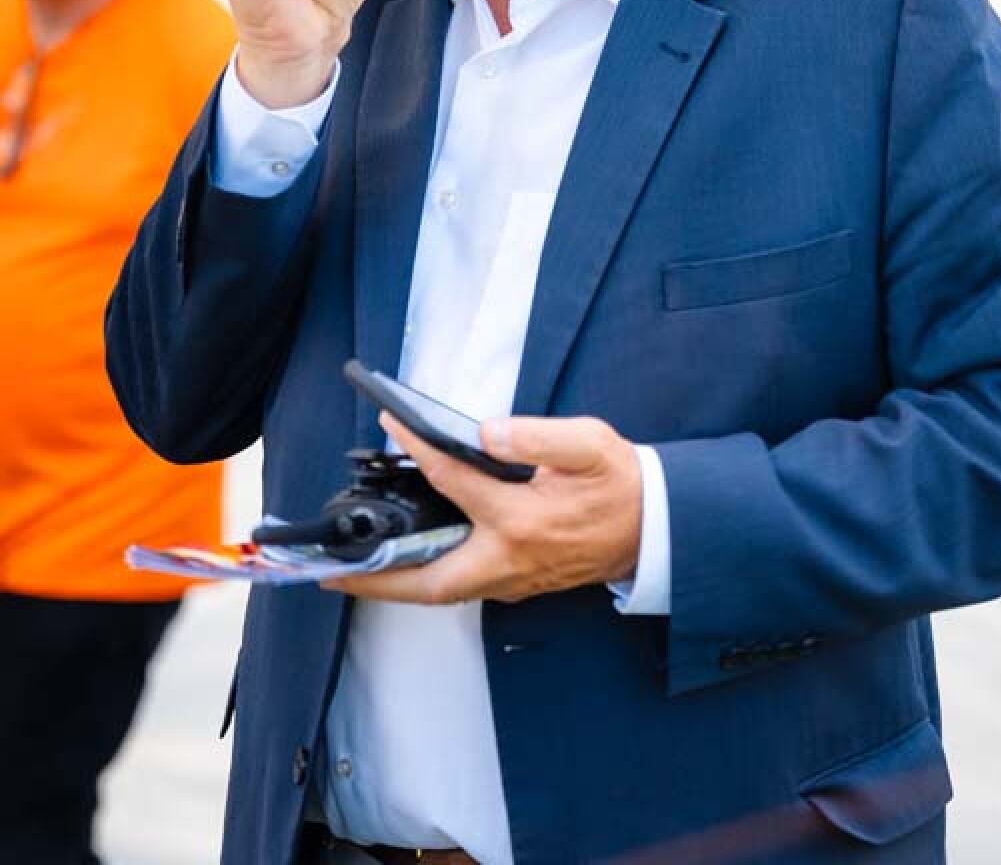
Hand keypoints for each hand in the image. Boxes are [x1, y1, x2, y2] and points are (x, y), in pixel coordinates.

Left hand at [323, 412, 643, 604]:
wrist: (656, 527)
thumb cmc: (621, 483)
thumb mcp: (590, 443)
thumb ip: (538, 436)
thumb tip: (487, 433)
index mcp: (522, 519)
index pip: (453, 481)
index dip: (419, 449)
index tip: (391, 423)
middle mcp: (509, 558)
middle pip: (426, 581)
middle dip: (375, 578)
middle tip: (329, 570)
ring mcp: (513, 578)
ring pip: (441, 591)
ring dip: (395, 586)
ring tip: (353, 572)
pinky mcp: (519, 584)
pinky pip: (460, 587)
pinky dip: (426, 580)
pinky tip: (408, 563)